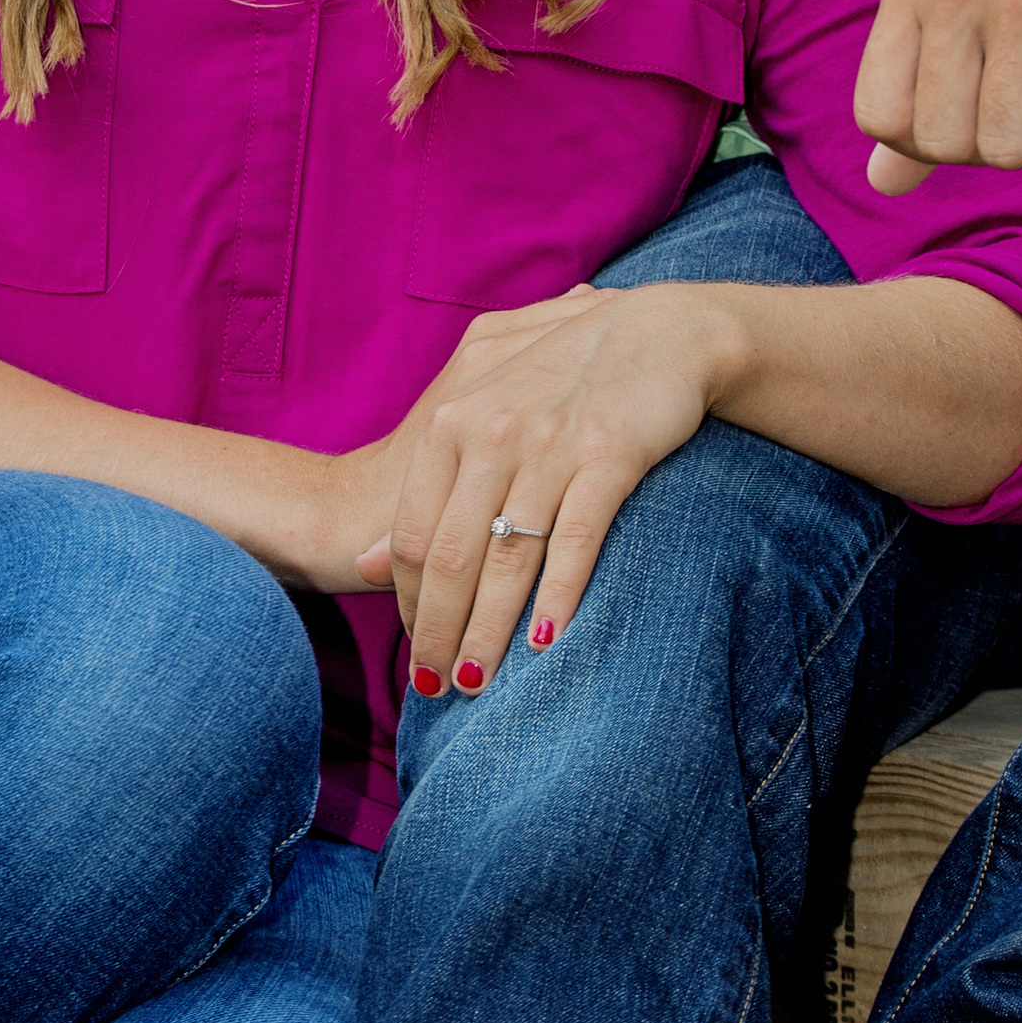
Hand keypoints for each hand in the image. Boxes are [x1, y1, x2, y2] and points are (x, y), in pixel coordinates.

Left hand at [359, 284, 733, 690]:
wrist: (659, 332)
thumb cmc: (565, 377)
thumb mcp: (480, 410)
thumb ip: (425, 481)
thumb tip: (362, 562)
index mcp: (451, 422)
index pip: (410, 534)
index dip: (408, 603)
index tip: (417, 650)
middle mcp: (492, 433)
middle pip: (450, 556)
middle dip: (439, 632)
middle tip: (437, 690)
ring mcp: (549, 444)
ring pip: (507, 558)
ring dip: (489, 631)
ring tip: (479, 682)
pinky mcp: (610, 454)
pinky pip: (576, 540)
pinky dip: (559, 596)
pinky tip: (546, 641)